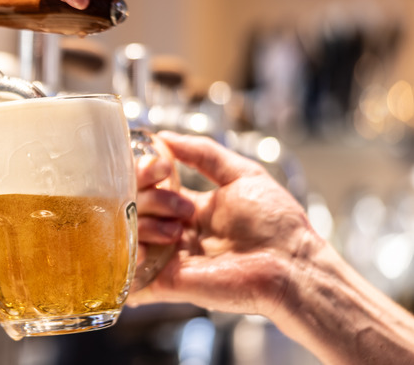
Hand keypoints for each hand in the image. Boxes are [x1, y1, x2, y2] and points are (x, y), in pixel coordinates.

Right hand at [130, 132, 321, 318]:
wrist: (291, 267)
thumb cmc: (276, 223)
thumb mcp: (243, 174)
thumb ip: (204, 154)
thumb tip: (164, 136)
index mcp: (189, 206)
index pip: (149, 185)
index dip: (146, 172)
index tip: (160, 167)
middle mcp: (174, 230)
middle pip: (133, 205)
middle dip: (147, 196)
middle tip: (180, 205)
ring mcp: (169, 257)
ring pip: (127, 233)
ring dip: (144, 224)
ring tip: (177, 231)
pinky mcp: (167, 282)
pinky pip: (131, 271)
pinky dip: (130, 256)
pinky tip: (149, 246)